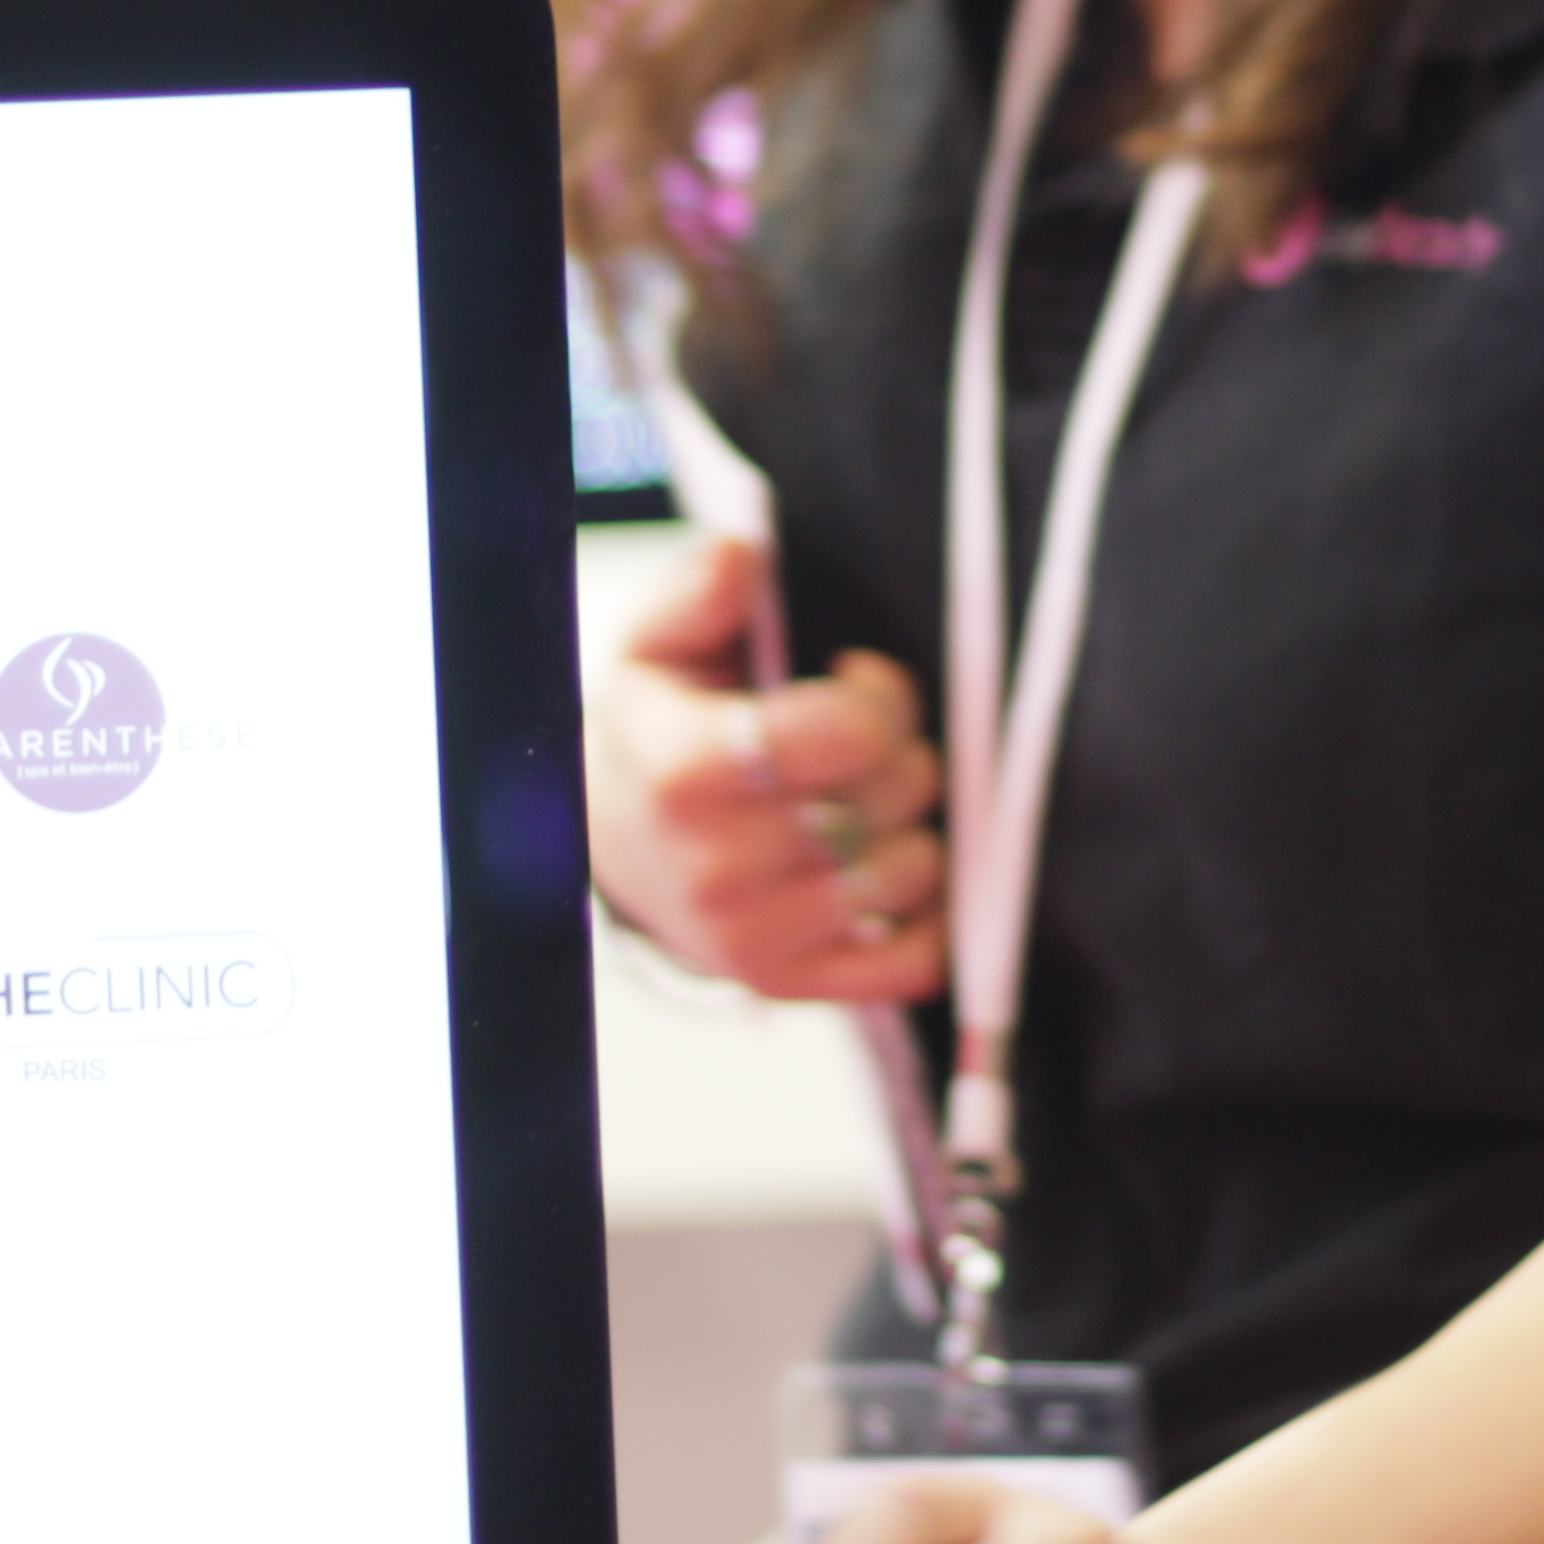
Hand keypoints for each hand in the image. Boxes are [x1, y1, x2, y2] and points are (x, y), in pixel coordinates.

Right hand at [585, 537, 948, 1002]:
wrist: (618, 848)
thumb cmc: (659, 732)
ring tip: (863, 806)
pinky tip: (876, 868)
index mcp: (684, 773)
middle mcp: (717, 870)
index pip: (846, 733)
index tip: (854, 681)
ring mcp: (756, 941)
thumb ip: (701, 592)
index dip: (877, 695)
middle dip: (900, 753)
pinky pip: (920, 957)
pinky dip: (924, 912)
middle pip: (891, 795)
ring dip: (913, 828)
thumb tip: (743, 555)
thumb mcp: (658, 646)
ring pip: (913, 871)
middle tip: (862, 745)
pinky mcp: (795, 988)